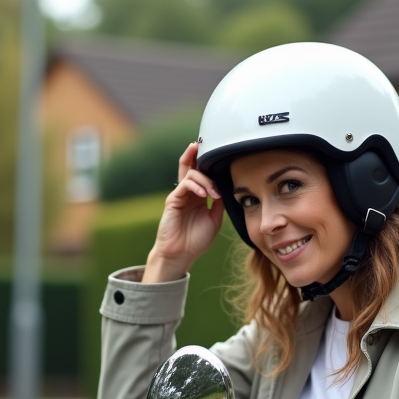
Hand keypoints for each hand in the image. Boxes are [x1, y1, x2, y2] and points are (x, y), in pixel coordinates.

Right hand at [142, 142, 224, 282]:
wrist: (181, 255)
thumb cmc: (196, 240)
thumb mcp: (215, 219)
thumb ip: (219, 202)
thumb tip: (226, 187)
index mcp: (198, 196)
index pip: (202, 173)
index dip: (208, 161)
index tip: (219, 152)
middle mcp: (189, 192)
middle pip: (190, 165)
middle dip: (197, 153)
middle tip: (204, 143)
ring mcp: (180, 195)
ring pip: (191, 173)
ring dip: (206, 179)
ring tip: (213, 193)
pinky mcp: (173, 200)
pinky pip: (185, 184)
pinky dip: (196, 185)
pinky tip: (205, 194)